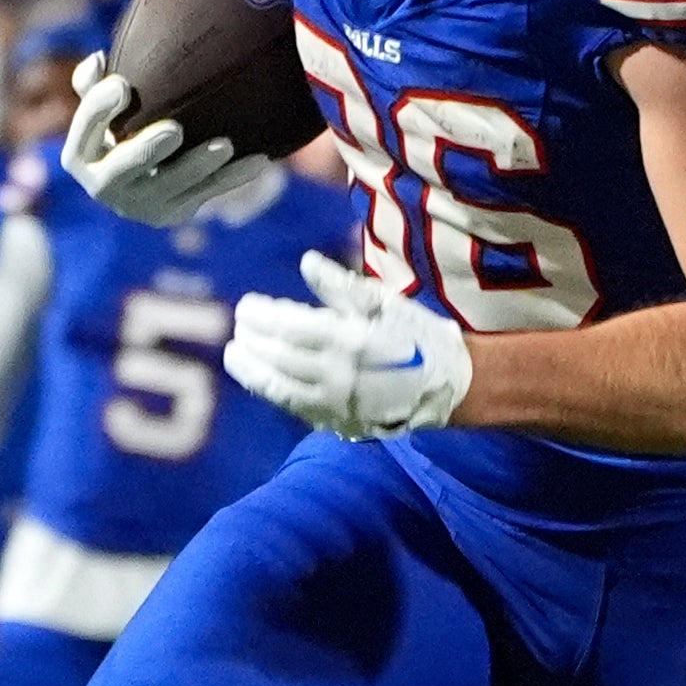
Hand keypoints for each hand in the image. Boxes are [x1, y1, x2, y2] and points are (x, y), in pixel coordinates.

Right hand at [62, 61, 277, 226]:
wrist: (138, 173)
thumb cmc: (120, 124)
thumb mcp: (103, 106)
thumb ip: (94, 83)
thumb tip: (98, 59)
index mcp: (81, 155)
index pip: (85, 130)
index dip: (99, 109)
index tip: (123, 85)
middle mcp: (103, 186)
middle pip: (120, 171)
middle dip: (146, 151)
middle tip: (174, 129)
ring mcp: (138, 205)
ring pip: (169, 188)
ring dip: (197, 167)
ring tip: (225, 144)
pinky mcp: (172, 213)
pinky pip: (206, 194)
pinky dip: (232, 178)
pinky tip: (259, 160)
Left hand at [227, 250, 474, 437]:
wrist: (450, 386)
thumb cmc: (417, 336)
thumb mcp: (385, 302)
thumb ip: (341, 286)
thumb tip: (306, 262)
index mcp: (349, 340)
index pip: (289, 327)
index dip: (262, 316)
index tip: (245, 306)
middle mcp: (338, 375)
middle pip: (279, 357)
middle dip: (252, 340)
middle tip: (237, 326)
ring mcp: (336, 403)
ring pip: (280, 388)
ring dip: (252, 371)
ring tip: (235, 356)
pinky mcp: (339, 422)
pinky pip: (296, 408)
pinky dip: (273, 392)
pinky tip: (261, 380)